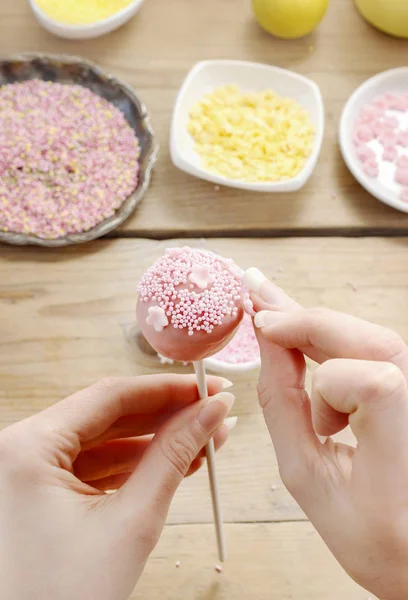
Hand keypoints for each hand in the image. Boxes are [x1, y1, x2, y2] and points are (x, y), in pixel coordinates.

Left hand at [0, 375, 233, 599]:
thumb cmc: (67, 598)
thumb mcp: (133, 520)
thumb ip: (174, 454)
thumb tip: (212, 411)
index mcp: (28, 447)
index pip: (111, 396)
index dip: (168, 388)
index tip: (209, 386)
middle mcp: (23, 450)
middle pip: (109, 415)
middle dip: (167, 414)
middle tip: (213, 408)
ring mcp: (31, 471)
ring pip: (106, 439)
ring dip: (156, 440)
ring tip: (206, 438)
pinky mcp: (44, 492)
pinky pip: (96, 465)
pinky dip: (136, 464)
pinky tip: (177, 461)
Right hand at [244, 267, 407, 599]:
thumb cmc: (368, 532)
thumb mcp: (306, 476)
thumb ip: (283, 405)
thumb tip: (267, 344)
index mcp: (401, 446)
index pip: (367, 380)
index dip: (312, 345)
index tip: (262, 325)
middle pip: (365, 338)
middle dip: (303, 317)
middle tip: (256, 294)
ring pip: (366, 338)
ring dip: (314, 327)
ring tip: (270, 316)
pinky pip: (369, 352)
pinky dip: (330, 343)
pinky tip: (300, 340)